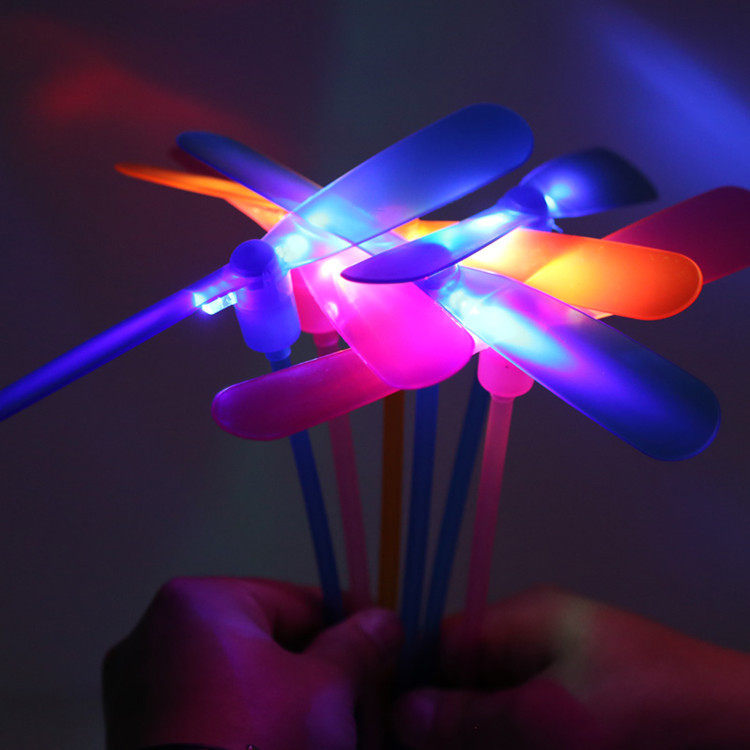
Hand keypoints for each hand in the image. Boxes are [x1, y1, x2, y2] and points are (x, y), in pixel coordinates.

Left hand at [103, 577, 401, 749]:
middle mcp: (155, 635)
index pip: (296, 602)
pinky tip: (282, 746)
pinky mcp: (136, 738)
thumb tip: (384, 621)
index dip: (347, 627)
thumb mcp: (325, 691)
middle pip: (267, 642)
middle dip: (318, 673)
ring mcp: (137, 692)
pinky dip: (248, 727)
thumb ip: (359, 646)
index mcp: (197, 602)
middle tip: (361, 706)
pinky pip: (208, 716)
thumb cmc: (260, 744)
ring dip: (287, 703)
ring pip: (239, 682)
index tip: (383, 651)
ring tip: (333, 734)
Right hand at [395, 585, 749, 748]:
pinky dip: (507, 741)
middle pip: (467, 678)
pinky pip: (525, 725)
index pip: (448, 638)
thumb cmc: (648, 713)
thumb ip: (473, 717)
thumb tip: (402, 713)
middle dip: (445, 721)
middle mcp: (538, 642)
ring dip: (476, 737)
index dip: (415, 679)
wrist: (738, 733)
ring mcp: (561, 679)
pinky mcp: (579, 711)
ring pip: (494, 709)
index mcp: (527, 618)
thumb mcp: (550, 718)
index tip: (387, 724)